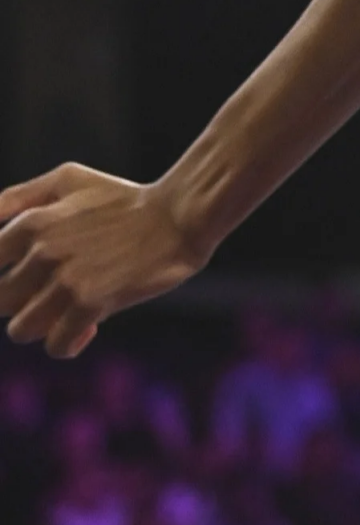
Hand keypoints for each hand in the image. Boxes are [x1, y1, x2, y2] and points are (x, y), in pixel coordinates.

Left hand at [0, 163, 202, 357]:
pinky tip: (90, 325)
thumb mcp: (68, 179)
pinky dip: (69, 343)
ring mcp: (65, 280)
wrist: (177, 217)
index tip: (27, 281)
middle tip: (50, 295)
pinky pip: (56, 345)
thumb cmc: (122, 198)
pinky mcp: (89, 304)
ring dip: (43, 325)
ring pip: (21, 329)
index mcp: (32, 223)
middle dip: (22, 302)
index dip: (5, 278)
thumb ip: (20, 197)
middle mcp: (42, 251)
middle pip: (1, 301)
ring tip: (68, 312)